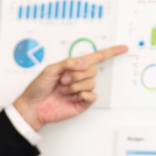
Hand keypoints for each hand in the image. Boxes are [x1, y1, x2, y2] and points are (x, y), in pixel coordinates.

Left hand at [11, 45, 126, 130]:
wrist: (33, 107)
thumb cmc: (38, 88)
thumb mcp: (50, 69)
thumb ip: (67, 63)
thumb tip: (81, 62)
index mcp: (73, 67)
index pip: (95, 57)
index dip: (110, 52)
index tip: (123, 48)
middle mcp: (79, 78)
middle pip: (93, 70)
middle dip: (77, 74)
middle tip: (63, 80)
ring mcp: (82, 90)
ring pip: (91, 82)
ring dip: (76, 86)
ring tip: (63, 90)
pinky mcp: (82, 103)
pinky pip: (92, 96)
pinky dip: (82, 95)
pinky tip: (72, 97)